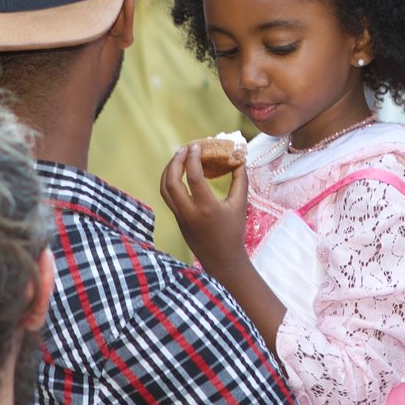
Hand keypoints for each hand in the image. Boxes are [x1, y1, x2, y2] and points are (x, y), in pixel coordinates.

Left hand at [159, 143, 249, 270]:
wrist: (221, 259)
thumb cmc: (234, 231)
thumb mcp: (241, 204)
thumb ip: (240, 179)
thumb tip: (239, 157)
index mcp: (207, 208)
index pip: (194, 177)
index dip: (194, 158)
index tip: (197, 145)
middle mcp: (189, 212)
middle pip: (172, 181)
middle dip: (176, 161)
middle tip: (185, 148)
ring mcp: (180, 216)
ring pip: (164, 188)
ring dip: (169, 169)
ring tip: (179, 156)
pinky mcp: (176, 219)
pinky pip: (167, 195)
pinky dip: (170, 179)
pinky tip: (179, 171)